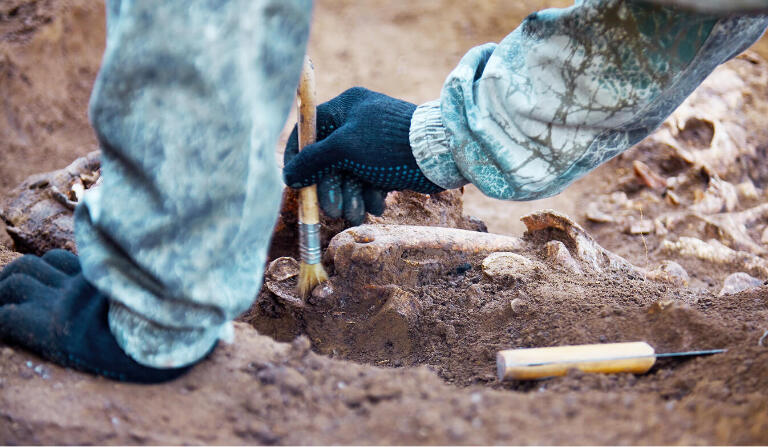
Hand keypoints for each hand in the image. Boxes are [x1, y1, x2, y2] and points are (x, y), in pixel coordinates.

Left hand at [0, 250, 194, 382]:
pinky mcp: (48, 326)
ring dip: (4, 292)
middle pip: (30, 265)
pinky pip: (7, 318)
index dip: (47, 270)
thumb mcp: (173, 306)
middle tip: (13, 296)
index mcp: (102, 278)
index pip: (58, 260)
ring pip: (15, 279)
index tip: (49, 284)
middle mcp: (77, 286)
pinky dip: (3, 320)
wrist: (163, 343)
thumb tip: (214, 324)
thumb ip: (166, 295)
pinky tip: (5, 328)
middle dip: (17, 278)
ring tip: (4, 306)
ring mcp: (61, 304)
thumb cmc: (177, 329)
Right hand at [283, 87, 442, 224]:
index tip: (294, 183)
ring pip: (349, 176)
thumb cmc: (388, 143)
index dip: (297, 159)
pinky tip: (377, 206)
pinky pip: (368, 182)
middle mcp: (357, 124)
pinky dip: (370, 196)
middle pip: (329, 161)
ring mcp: (373, 145)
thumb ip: (312, 160)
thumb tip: (288, 175)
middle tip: (333, 212)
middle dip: (331, 189)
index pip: (308, 132)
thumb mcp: (344, 148)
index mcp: (344, 108)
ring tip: (357, 215)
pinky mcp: (388, 163)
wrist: (439, 155)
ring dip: (350, 198)